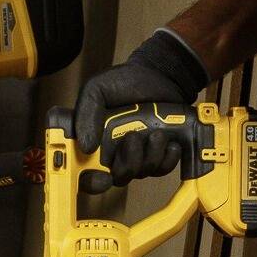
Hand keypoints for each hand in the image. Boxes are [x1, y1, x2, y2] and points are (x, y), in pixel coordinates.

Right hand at [73, 28, 208, 190]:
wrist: (160, 75)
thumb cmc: (125, 82)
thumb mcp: (97, 89)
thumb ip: (86, 113)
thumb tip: (85, 146)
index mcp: (94, 140)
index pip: (85, 173)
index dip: (91, 181)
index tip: (103, 177)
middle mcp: (114, 153)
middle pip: (118, 178)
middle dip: (128, 164)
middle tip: (133, 138)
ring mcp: (138, 156)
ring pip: (142, 172)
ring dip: (151, 155)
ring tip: (157, 132)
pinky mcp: (159, 154)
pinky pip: (163, 168)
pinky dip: (168, 158)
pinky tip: (170, 142)